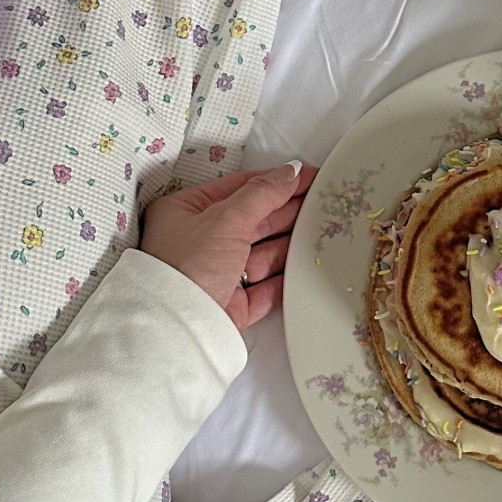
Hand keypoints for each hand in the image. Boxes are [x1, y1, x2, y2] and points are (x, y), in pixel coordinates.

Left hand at [139, 161, 315, 330]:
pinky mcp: (231, 304)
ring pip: (261, 253)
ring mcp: (216, 274)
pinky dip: (284, 277)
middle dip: (286, 211)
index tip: (305, 175)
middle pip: (252, 220)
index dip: (274, 181)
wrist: (180, 328)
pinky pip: (264, 286)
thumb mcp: (225, 219)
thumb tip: (288, 173)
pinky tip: (305, 264)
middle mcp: (198, 242)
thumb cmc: (187, 267)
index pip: (237, 188)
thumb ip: (261, 194)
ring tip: (320, 228)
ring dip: (288, 243)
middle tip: (320, 200)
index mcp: (184, 212)